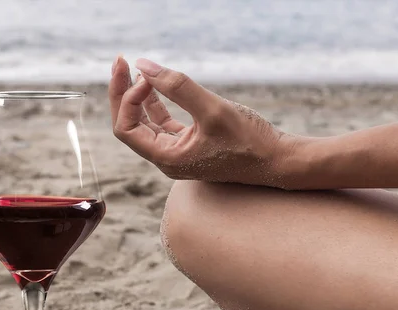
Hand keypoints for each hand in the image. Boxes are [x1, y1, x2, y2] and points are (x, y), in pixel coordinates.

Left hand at [109, 57, 303, 186]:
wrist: (276, 161)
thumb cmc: (248, 141)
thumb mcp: (213, 109)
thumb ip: (177, 87)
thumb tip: (144, 66)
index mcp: (166, 158)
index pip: (127, 129)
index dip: (128, 99)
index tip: (145, 75)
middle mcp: (166, 159)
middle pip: (130, 125)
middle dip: (123, 93)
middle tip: (121, 61)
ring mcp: (177, 153)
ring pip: (145, 124)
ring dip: (137, 96)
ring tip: (135, 69)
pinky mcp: (189, 145)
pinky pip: (163, 124)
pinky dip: (156, 104)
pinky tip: (154, 84)